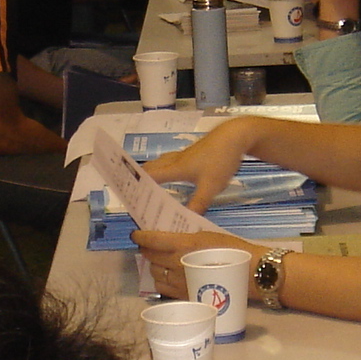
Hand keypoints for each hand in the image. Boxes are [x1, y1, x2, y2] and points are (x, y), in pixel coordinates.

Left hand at [135, 228, 259, 296]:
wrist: (250, 275)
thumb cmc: (233, 250)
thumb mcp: (209, 236)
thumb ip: (188, 238)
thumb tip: (172, 239)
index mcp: (184, 245)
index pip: (153, 240)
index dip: (141, 237)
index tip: (135, 235)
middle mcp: (178, 263)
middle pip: (151, 257)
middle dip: (147, 250)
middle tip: (147, 247)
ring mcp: (180, 282)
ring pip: (155, 273)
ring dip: (154, 266)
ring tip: (159, 263)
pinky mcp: (185, 296)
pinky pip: (163, 288)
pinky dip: (161, 281)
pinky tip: (167, 278)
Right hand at [141, 118, 262, 211]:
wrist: (235, 136)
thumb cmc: (221, 159)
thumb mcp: (211, 186)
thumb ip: (199, 204)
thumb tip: (185, 223)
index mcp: (176, 168)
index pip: (149, 176)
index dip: (135, 184)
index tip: (125, 194)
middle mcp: (176, 160)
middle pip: (151, 168)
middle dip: (139, 179)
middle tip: (130, 192)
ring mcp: (184, 155)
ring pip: (160, 163)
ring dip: (150, 172)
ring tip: (144, 185)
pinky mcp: (192, 154)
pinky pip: (170, 162)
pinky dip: (164, 169)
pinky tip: (170, 175)